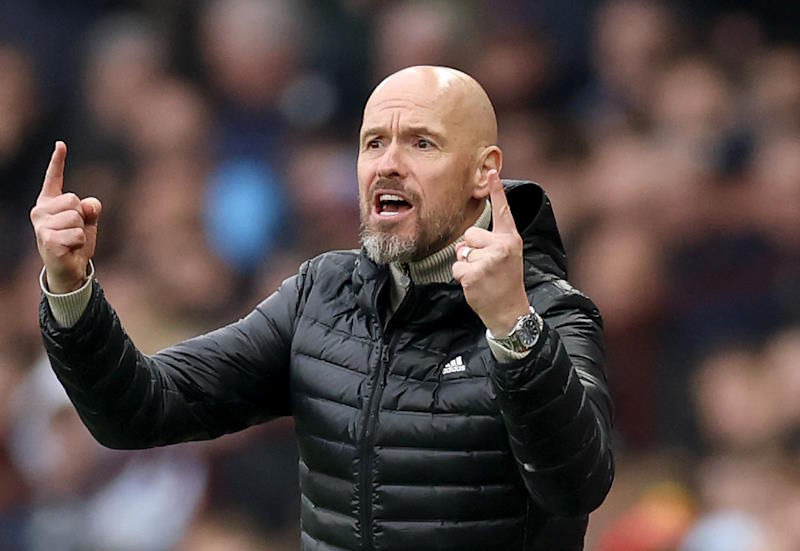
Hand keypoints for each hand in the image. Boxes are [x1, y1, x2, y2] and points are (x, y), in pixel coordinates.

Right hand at [30, 141, 101, 292]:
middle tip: (74, 231)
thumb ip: (90, 209)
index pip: (54, 179)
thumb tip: (90, 204)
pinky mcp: (47, 240)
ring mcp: (41, 226)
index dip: (57, 161)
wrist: (69, 269)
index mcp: (49, 203)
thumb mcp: (87, 222)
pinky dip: (80, 243)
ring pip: (76, 217)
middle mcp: (40, 212)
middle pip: (74, 199)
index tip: (61, 144)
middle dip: (82, 216)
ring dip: (82, 231)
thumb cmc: (76, 242)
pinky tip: (70, 249)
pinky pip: (78, 234)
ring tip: (72, 241)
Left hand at [453, 169, 529, 335]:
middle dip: (472, 251)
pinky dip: (461, 278)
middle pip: (470, 235)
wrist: (510, 310)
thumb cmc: (505, 281)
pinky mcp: (475, 273)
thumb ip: (493, 242)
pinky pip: (457, 267)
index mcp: (511, 239)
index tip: (492, 170)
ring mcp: (489, 260)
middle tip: (487, 267)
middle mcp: (502, 246)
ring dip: (466, 266)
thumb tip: (465, 240)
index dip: (497, 190)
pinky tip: (476, 285)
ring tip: (483, 277)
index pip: (503, 211)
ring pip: (461, 252)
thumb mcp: (508, 256)